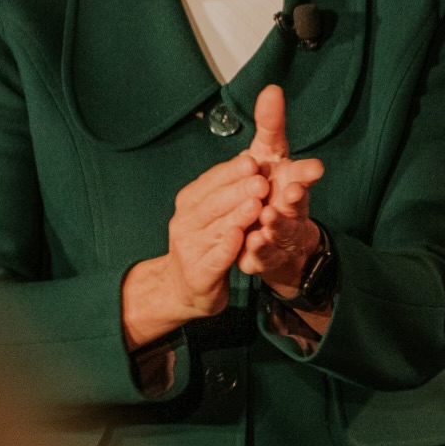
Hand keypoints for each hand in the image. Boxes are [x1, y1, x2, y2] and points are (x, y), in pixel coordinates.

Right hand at [121, 146, 268, 347]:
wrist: (183, 288)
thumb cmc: (205, 244)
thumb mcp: (212, 213)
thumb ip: (227, 189)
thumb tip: (247, 157)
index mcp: (190, 202)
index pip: (211, 182)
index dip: (232, 172)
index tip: (253, 161)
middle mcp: (185, 222)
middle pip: (213, 203)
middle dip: (238, 190)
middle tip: (261, 181)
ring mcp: (189, 248)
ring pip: (216, 229)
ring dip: (236, 216)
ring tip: (257, 205)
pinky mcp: (199, 273)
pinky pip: (215, 258)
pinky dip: (227, 247)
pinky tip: (240, 238)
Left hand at [235, 85, 328, 300]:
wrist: (273, 236)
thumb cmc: (271, 188)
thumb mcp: (269, 153)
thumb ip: (271, 125)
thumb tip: (271, 88)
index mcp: (292, 180)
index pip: (303, 172)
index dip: (307, 172)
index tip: (315, 168)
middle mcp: (291, 205)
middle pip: (298, 202)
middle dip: (295, 198)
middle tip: (290, 193)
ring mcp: (280, 231)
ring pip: (281, 228)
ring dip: (276, 223)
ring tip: (267, 218)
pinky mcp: (265, 254)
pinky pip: (263, 253)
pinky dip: (260, 249)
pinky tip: (252, 242)